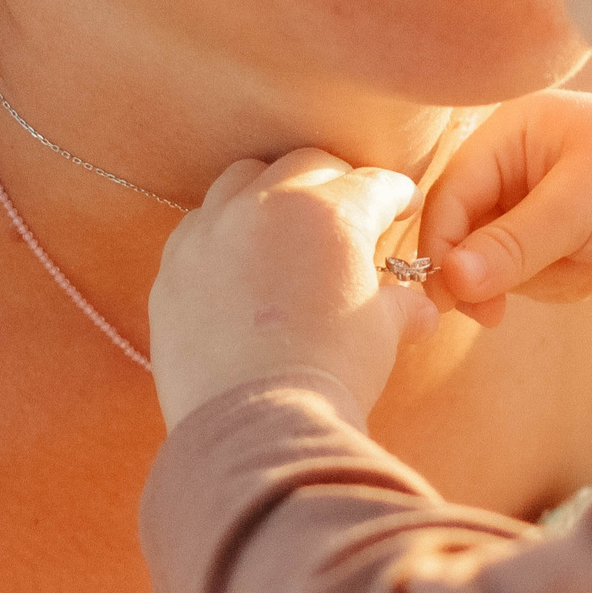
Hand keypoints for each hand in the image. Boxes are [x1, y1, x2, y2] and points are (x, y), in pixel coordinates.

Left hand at [149, 148, 432, 430]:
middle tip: (348, 211)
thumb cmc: (332, 374)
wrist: (258, 426)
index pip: (372, 184)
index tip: (400, 206)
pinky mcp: (172, 270)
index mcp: (328, 213)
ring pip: (240, 181)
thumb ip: (399, 307)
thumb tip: (419, 310)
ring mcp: (209, 234)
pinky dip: (222, 232)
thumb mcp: (380, 333)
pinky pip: (197, 228)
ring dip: (270, 192)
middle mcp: (263, 206)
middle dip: (333, 182)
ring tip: (285, 223)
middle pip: (305, 166)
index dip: (394, 194)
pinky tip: (237, 261)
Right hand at [418, 91, 591, 327]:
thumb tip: (449, 278)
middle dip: (501, 268)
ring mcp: (548, 200)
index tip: (452, 299)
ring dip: (544, 275)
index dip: (443, 247)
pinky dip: (569, 279)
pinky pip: (540, 274)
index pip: (451, 193)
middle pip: (471, 232)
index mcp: (514, 131)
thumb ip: (511, 244)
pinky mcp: (573, 234)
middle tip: (499, 313)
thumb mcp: (578, 208)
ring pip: (504, 261)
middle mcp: (523, 161)